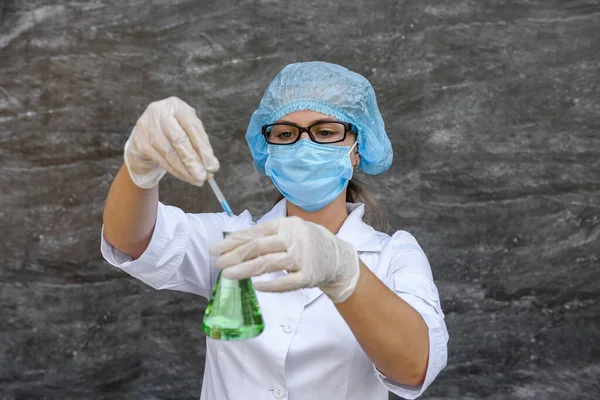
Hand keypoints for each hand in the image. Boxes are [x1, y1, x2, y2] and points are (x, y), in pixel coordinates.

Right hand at [124, 96, 218, 187]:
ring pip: (169, 153)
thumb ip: (199, 146)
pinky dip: (174, 171)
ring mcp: (147, 126)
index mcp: (176, 106)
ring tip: (196, 180)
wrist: (145, 134)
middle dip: (193, 161)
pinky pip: (160, 160)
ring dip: (184, 170)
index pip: (193, 127)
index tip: (213, 166)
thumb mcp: (188, 131)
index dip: (204, 148)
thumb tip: (211, 167)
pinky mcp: (139, 142)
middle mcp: (159, 112)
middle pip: (179, 139)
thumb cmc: (174, 132)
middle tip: (203, 176)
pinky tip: (184, 177)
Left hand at [210, 216, 359, 302]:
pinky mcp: (308, 277)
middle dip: (235, 255)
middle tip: (218, 263)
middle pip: (259, 247)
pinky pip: (286, 282)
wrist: (338, 257)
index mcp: (286, 225)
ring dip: (246, 269)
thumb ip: (266, 233)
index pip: (255, 232)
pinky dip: (270, 285)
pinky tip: (255, 286)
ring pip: (269, 264)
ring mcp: (302, 258)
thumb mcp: (289, 229)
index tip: (215, 249)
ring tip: (228, 274)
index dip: (233, 241)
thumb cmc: (307, 242)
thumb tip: (234, 240)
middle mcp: (294, 239)